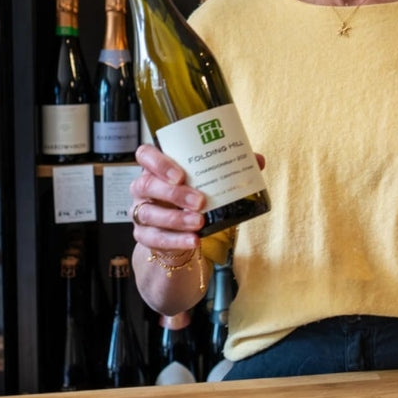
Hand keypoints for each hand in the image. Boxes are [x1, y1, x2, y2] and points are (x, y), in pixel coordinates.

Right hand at [130, 143, 264, 251]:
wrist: (180, 232)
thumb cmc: (190, 198)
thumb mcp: (205, 183)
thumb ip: (227, 169)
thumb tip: (257, 160)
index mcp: (156, 168)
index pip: (145, 156)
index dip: (158, 163)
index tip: (180, 174)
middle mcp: (143, 188)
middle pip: (147, 185)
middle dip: (173, 194)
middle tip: (200, 201)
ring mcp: (141, 212)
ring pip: (148, 213)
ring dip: (175, 219)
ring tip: (199, 222)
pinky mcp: (144, 235)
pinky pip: (155, 238)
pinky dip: (175, 240)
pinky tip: (193, 241)